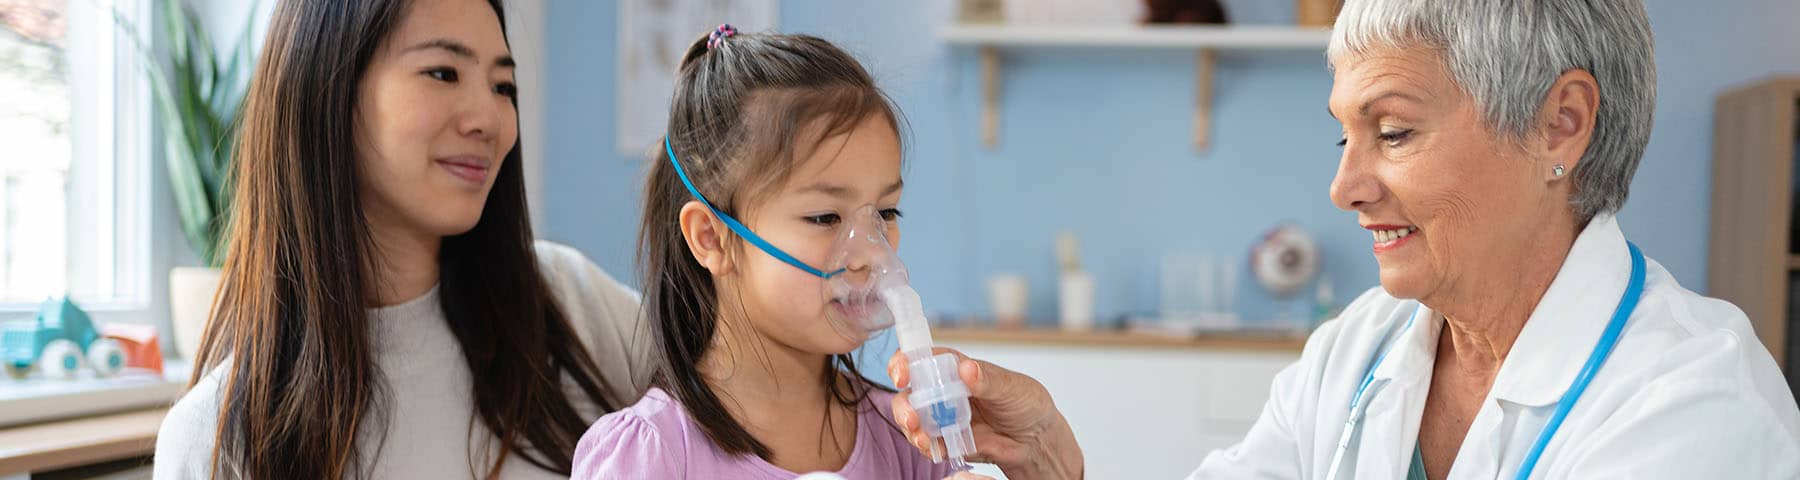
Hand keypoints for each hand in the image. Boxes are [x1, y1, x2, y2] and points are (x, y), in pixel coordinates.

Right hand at [889, 348, 1083, 479]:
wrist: (1036, 440)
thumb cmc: (1026, 403)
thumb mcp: (1010, 387)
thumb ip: (987, 380)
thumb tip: (967, 369)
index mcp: (956, 368)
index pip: (923, 359)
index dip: (905, 363)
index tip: (902, 374)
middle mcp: (944, 391)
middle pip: (910, 393)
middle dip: (904, 406)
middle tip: (912, 418)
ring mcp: (943, 417)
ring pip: (913, 419)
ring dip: (912, 429)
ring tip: (924, 439)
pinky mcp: (947, 440)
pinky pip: (928, 444)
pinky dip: (927, 447)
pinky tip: (936, 449)